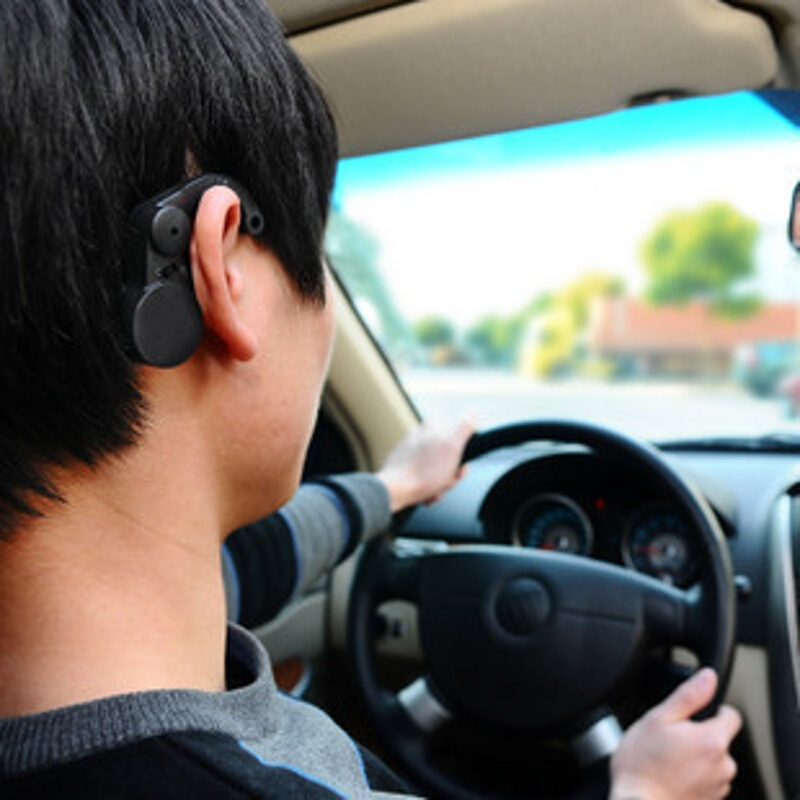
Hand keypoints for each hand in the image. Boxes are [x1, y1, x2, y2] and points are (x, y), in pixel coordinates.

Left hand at [376, 418, 474, 511]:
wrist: (395, 490)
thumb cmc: (423, 472)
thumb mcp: (452, 446)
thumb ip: (465, 426)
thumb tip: (474, 412)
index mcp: (432, 427)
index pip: (458, 440)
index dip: (461, 458)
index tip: (458, 468)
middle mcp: (420, 436)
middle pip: (448, 458)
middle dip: (449, 474)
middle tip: (444, 481)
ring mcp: (410, 453)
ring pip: (436, 471)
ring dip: (438, 485)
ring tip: (432, 491)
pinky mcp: (403, 468)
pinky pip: (423, 480)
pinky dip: (427, 489)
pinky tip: (425, 495)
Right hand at [609, 668, 741, 798]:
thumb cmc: (643, 764)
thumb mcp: (658, 718)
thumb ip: (688, 695)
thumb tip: (708, 677)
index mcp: (713, 740)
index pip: (731, 715)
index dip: (712, 709)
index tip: (692, 714)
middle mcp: (723, 765)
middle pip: (719, 739)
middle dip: (698, 735)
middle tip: (669, 738)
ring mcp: (718, 787)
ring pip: (712, 761)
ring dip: (695, 757)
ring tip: (666, 758)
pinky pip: (706, 780)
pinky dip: (692, 776)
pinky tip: (669, 775)